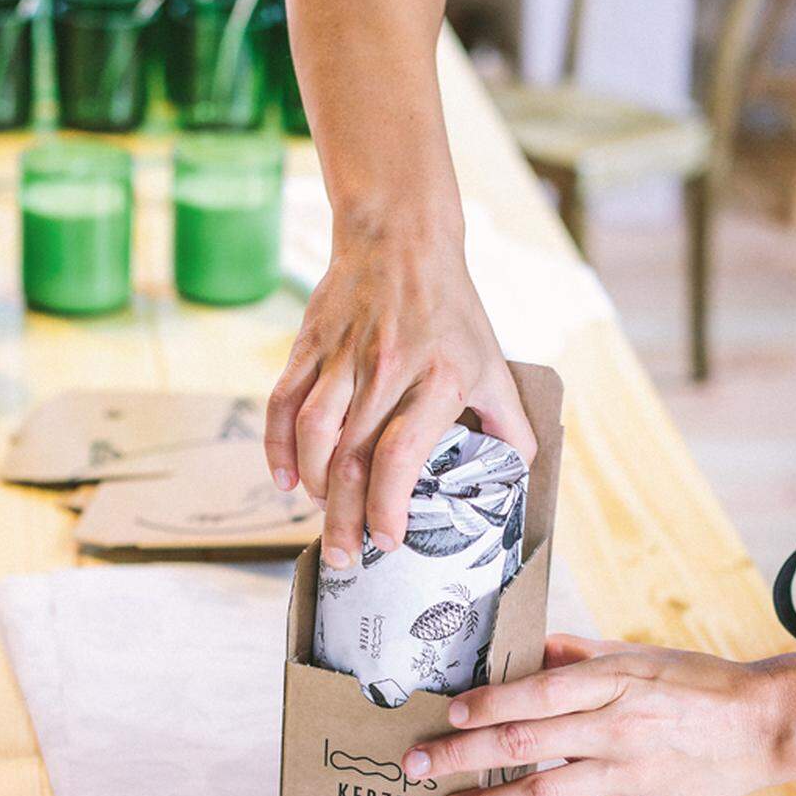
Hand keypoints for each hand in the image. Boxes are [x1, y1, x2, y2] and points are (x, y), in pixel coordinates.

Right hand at [265, 231, 535, 568]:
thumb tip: (519, 476)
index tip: (388, 541)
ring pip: (313, 435)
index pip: (401, 456)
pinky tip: (286, 480)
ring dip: (314, 485)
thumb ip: (507, 424)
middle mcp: (386, 371)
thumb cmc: (451, 309)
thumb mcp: (490, 364)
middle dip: (344, 518)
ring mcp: (343, 358)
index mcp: (437, 381)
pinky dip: (277, 448)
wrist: (401, 238)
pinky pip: (283, 404)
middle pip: (352, 458)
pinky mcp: (310, 347)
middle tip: (343, 558)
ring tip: (323, 516)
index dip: (388, 505)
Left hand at [402, 633, 789, 795]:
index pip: (535, 693)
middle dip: (460, 755)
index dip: (486, 705)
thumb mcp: (638, 654)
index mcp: (611, 682)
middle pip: (522, 743)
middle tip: (415, 766)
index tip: (448, 713)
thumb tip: (527, 648)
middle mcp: (613, 728)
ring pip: (542, 793)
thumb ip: (580, 654)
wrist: (763, 725)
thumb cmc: (697, 683)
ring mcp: (627, 774)